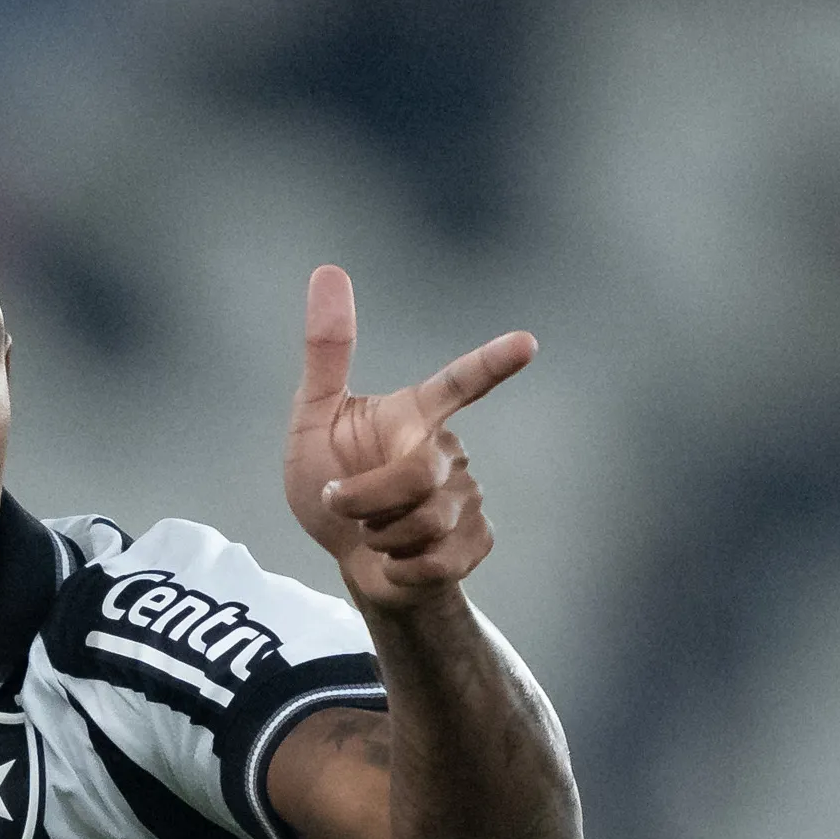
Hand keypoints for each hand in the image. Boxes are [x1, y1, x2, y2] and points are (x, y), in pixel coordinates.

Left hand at [284, 265, 534, 611]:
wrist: (349, 558)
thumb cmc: (327, 483)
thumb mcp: (312, 419)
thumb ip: (326, 353)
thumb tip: (329, 270)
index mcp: (414, 414)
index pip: (460, 383)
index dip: (492, 363)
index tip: (527, 344)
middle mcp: (448, 448)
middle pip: (417, 475)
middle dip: (366, 499)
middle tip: (341, 505)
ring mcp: (467, 495)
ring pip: (426, 522)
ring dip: (380, 536)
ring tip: (374, 532)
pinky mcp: (476, 540)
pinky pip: (440, 560)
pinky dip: (403, 568)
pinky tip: (399, 561)